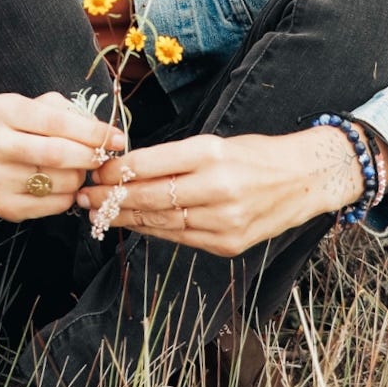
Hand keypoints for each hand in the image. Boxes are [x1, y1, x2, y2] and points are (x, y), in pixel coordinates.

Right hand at [0, 90, 124, 221]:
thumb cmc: (23, 129)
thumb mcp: (41, 107)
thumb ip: (72, 113)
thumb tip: (104, 134)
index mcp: (3, 110)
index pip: (56, 121)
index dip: (92, 131)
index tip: (116, 138)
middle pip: (57, 154)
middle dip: (90, 156)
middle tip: (104, 156)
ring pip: (60, 182)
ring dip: (79, 177)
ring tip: (75, 169)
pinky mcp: (5, 205)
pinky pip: (55, 204)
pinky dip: (69, 195)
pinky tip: (62, 185)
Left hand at [78, 127, 364, 253]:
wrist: (303, 180)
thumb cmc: (254, 154)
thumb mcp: (216, 142)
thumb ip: (176, 158)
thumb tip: (129, 168)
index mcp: (211, 153)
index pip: (152, 164)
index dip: (118, 170)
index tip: (95, 170)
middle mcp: (217, 188)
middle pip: (151, 197)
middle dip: (112, 199)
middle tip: (84, 196)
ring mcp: (223, 221)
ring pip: (162, 222)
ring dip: (126, 219)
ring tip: (99, 214)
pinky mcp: (228, 244)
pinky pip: (180, 237)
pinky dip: (153, 231)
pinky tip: (133, 226)